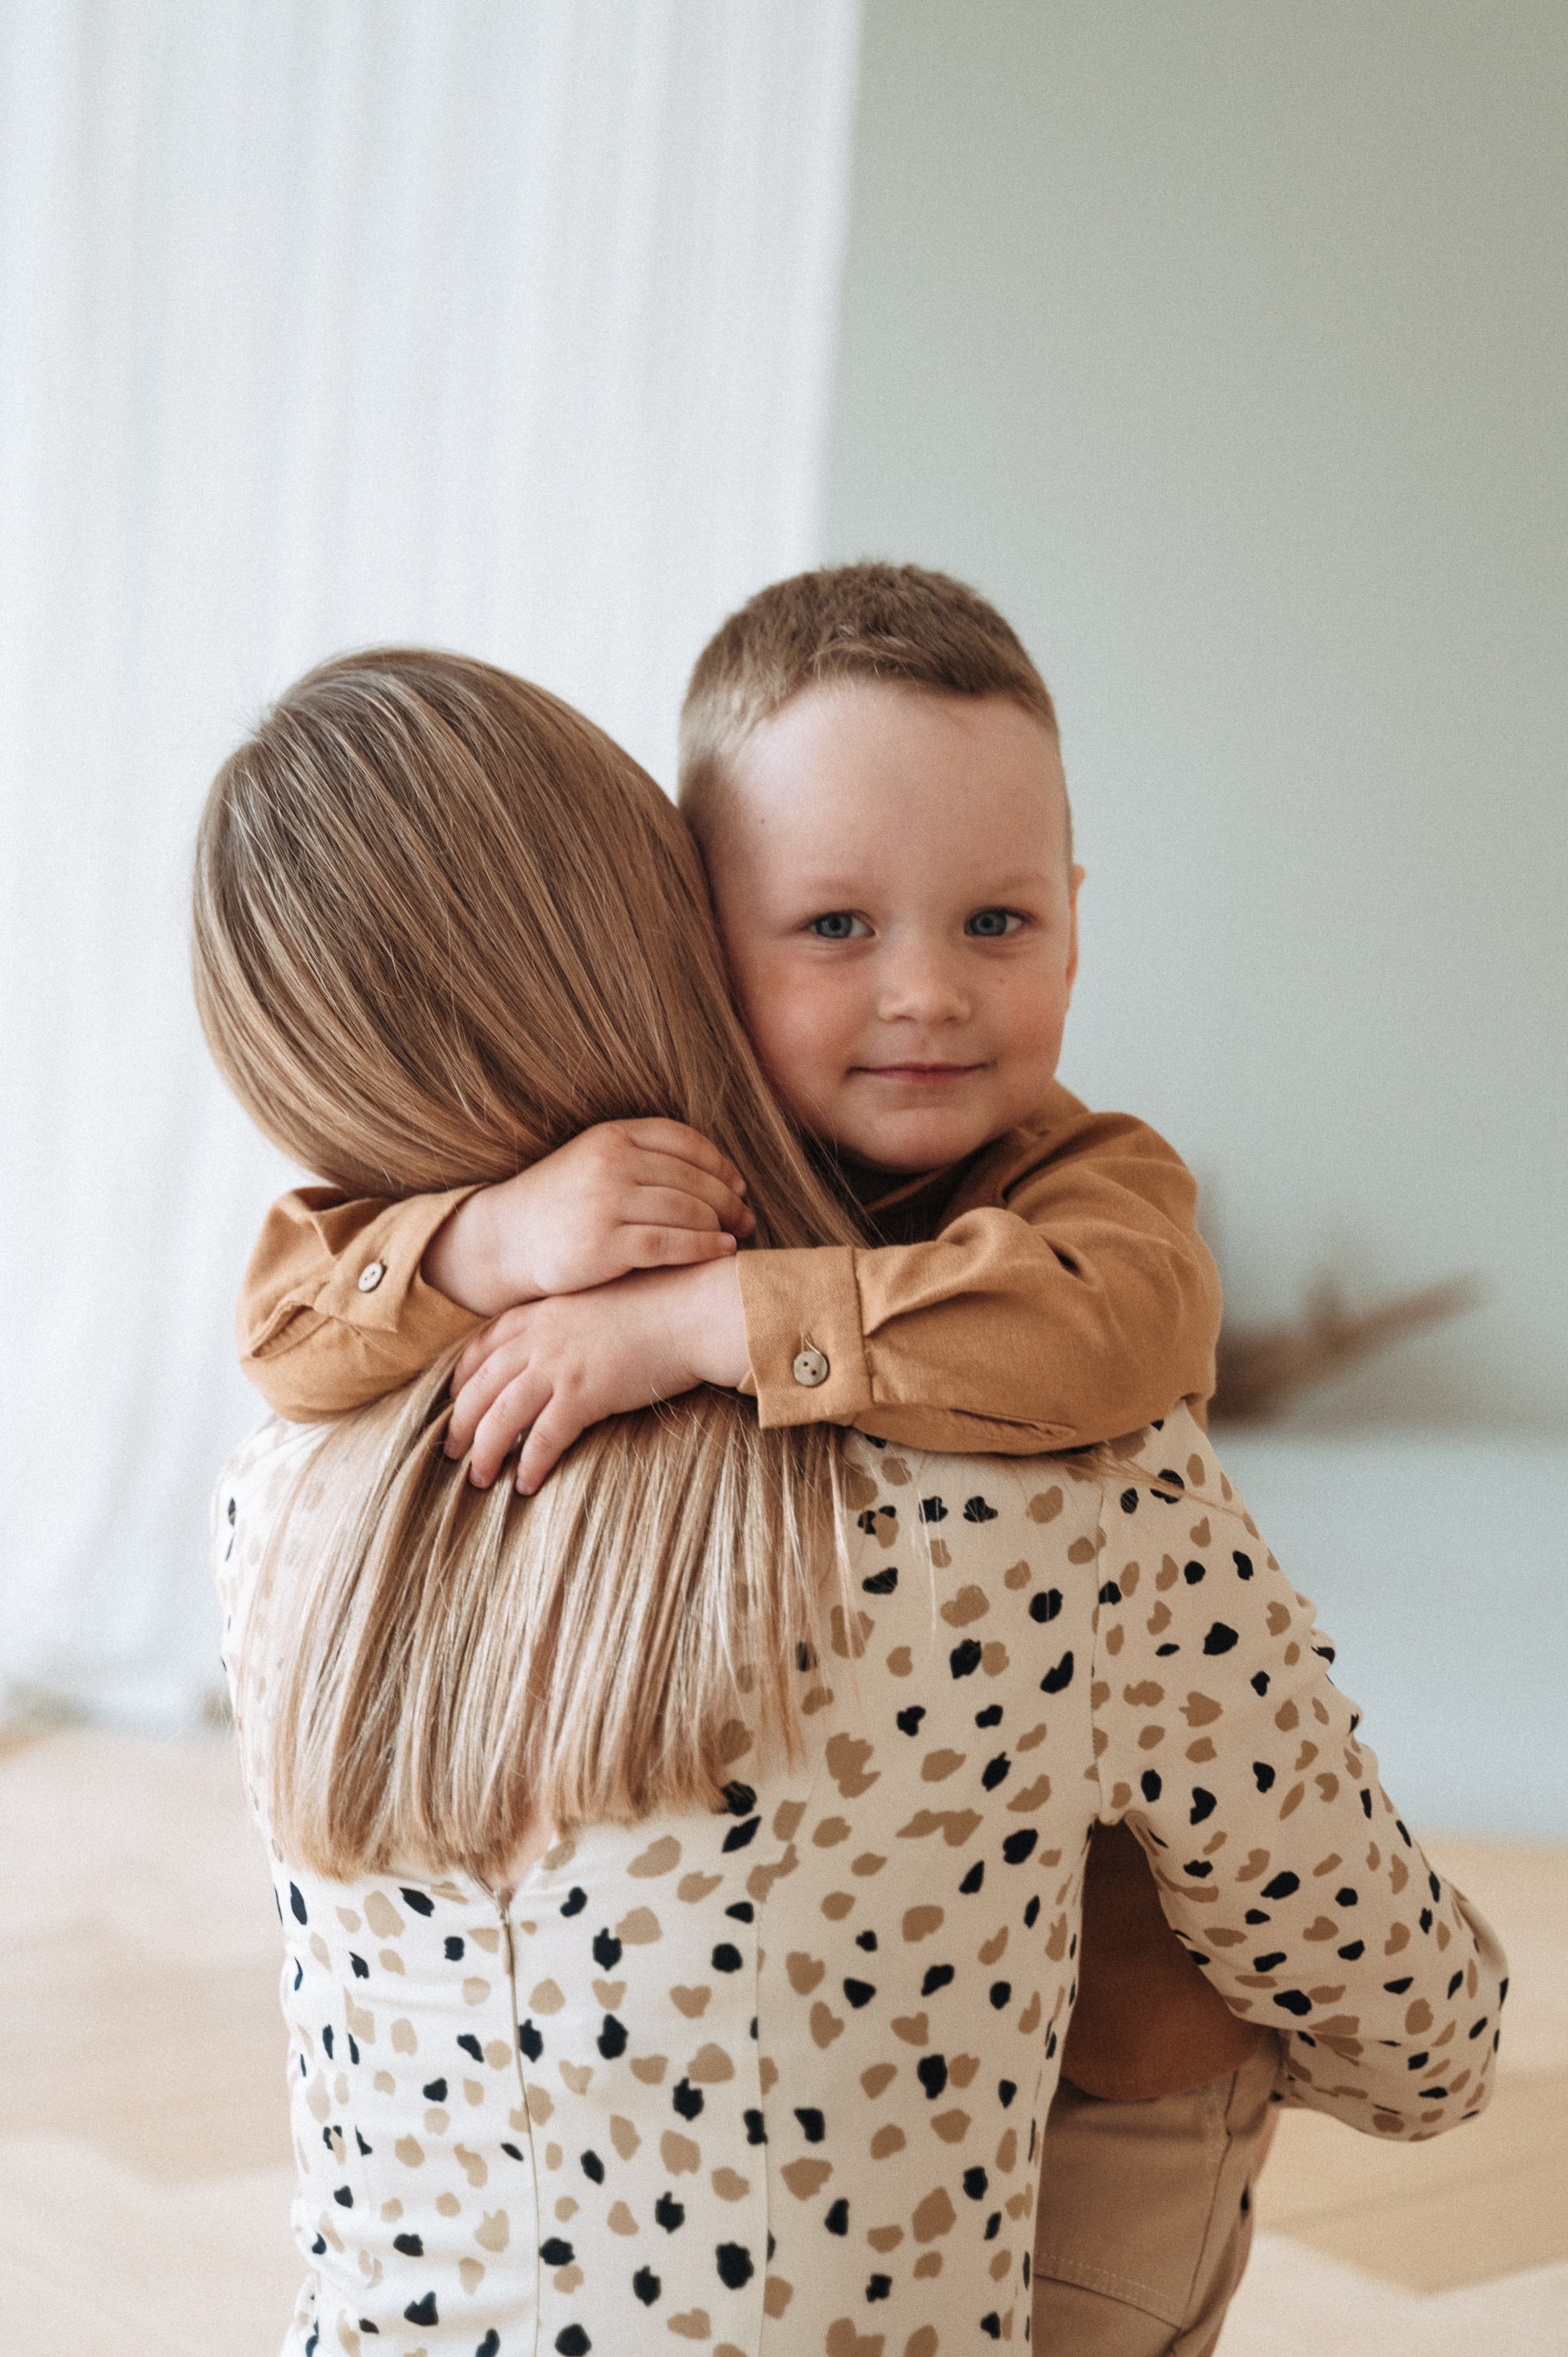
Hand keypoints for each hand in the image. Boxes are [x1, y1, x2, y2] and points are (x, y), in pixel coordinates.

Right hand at [421, 1119, 753, 1314]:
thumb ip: (645, 1158)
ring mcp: (606, 1203)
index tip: (738, 1184)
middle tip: (746, 1217)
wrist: (505, 1241)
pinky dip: (704, 1248)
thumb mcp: (596, 1162)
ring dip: (721, 1225)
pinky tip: (721, 1252)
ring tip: (736, 1235)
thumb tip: (721, 1174)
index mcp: (612, 1135)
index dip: (719, 1163)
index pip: (685, 1141)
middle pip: (693, 1178)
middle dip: (728, 1199)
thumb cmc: (561, 1204)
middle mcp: (611, 1163)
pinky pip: (672, 1244)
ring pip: (688, 1210)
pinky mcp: (604, 1246)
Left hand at [446, 1256, 749, 1491]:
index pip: (482, 1347)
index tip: (452, 1399)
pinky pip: (543, 1439)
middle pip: (479, 1386)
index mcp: (541, 1313)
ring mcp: (559, 1366)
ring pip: (500, 1417)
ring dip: (485, 1452)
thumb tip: (561, 1350)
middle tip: (450, 1451)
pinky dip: (530, 1465)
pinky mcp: (584, 1395)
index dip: (461, 1377)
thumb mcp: (599, 1304)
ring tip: (479, 1479)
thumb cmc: (659, 1305)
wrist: (694, 1309)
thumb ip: (569, 1323)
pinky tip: (526, 1486)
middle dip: (460, 1422)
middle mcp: (540, 1338)